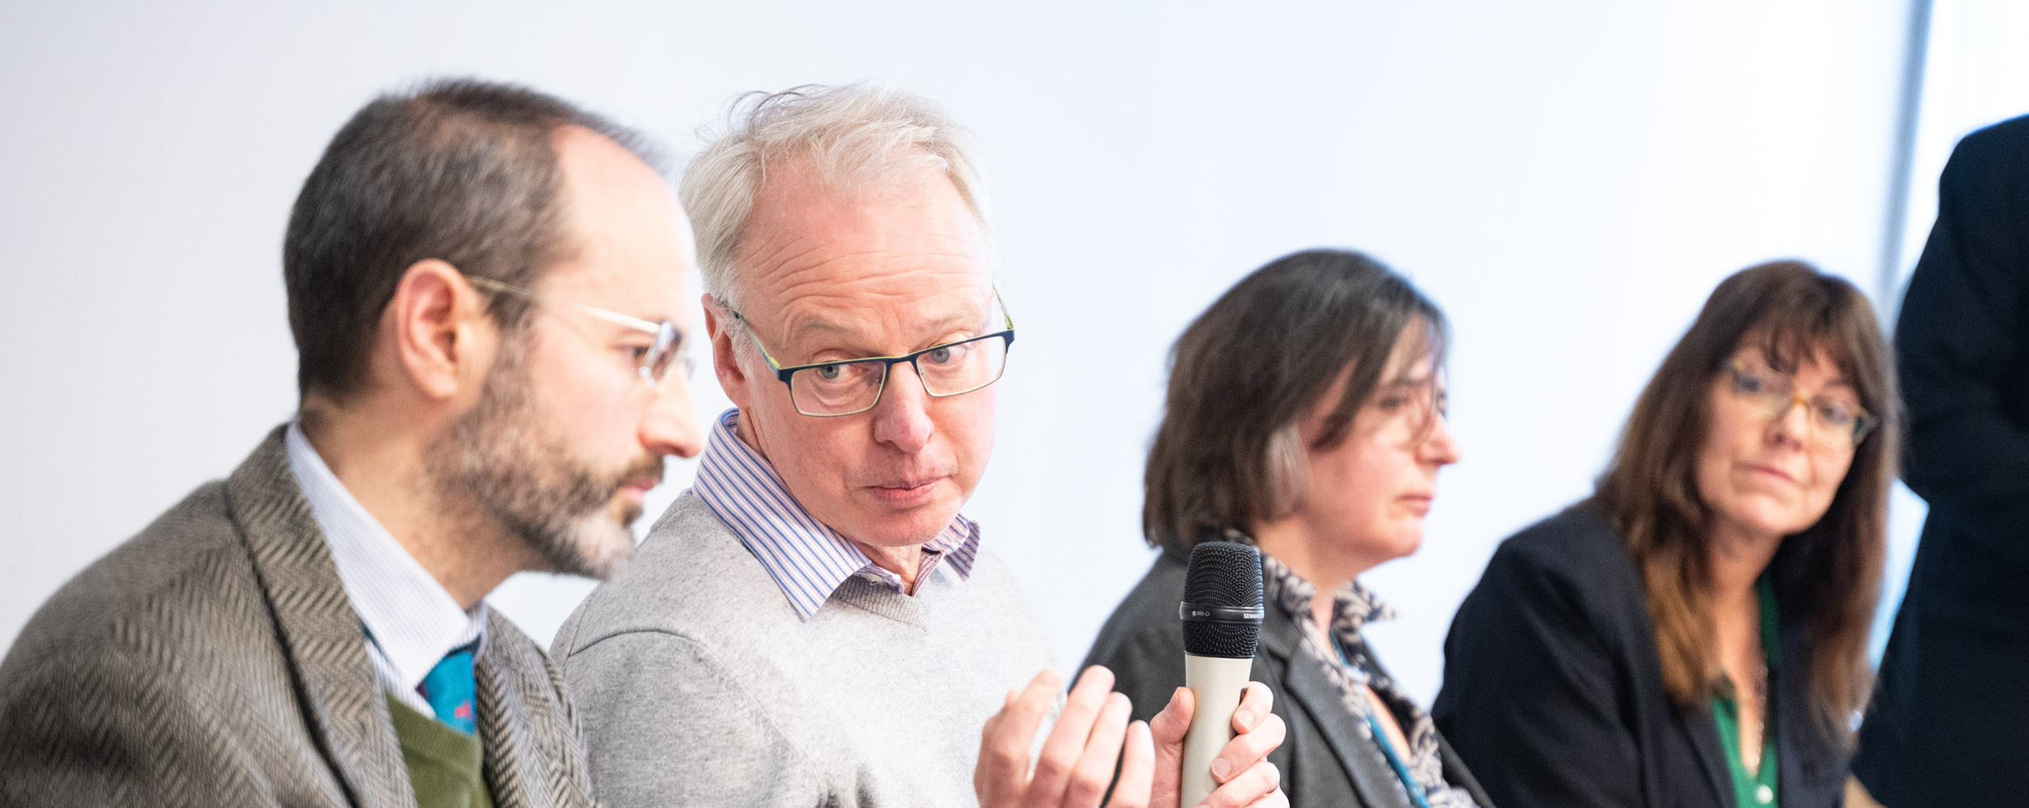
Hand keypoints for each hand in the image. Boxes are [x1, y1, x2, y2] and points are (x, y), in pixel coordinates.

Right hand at [976, 666, 1153, 807]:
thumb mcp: (994, 790)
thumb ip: (996, 744)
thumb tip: (1013, 695)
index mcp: (1000, 802)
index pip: (1007, 748)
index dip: (1029, 707)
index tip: (1053, 674)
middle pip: (1056, 757)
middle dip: (1081, 708)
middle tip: (1100, 676)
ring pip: (1091, 776)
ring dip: (1108, 729)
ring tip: (1119, 701)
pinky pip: (1127, 800)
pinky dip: (1138, 763)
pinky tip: (1139, 734)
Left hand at [1148, 682, 1286, 807]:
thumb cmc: (1166, 780)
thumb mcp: (1162, 750)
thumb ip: (1171, 723)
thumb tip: (1184, 696)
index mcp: (1230, 723)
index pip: (1258, 698)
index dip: (1256, 704)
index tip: (1238, 722)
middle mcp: (1252, 747)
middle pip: (1274, 730)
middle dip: (1247, 749)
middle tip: (1216, 770)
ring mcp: (1262, 776)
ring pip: (1269, 773)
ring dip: (1236, 791)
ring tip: (1207, 804)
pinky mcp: (1268, 804)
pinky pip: (1274, 804)